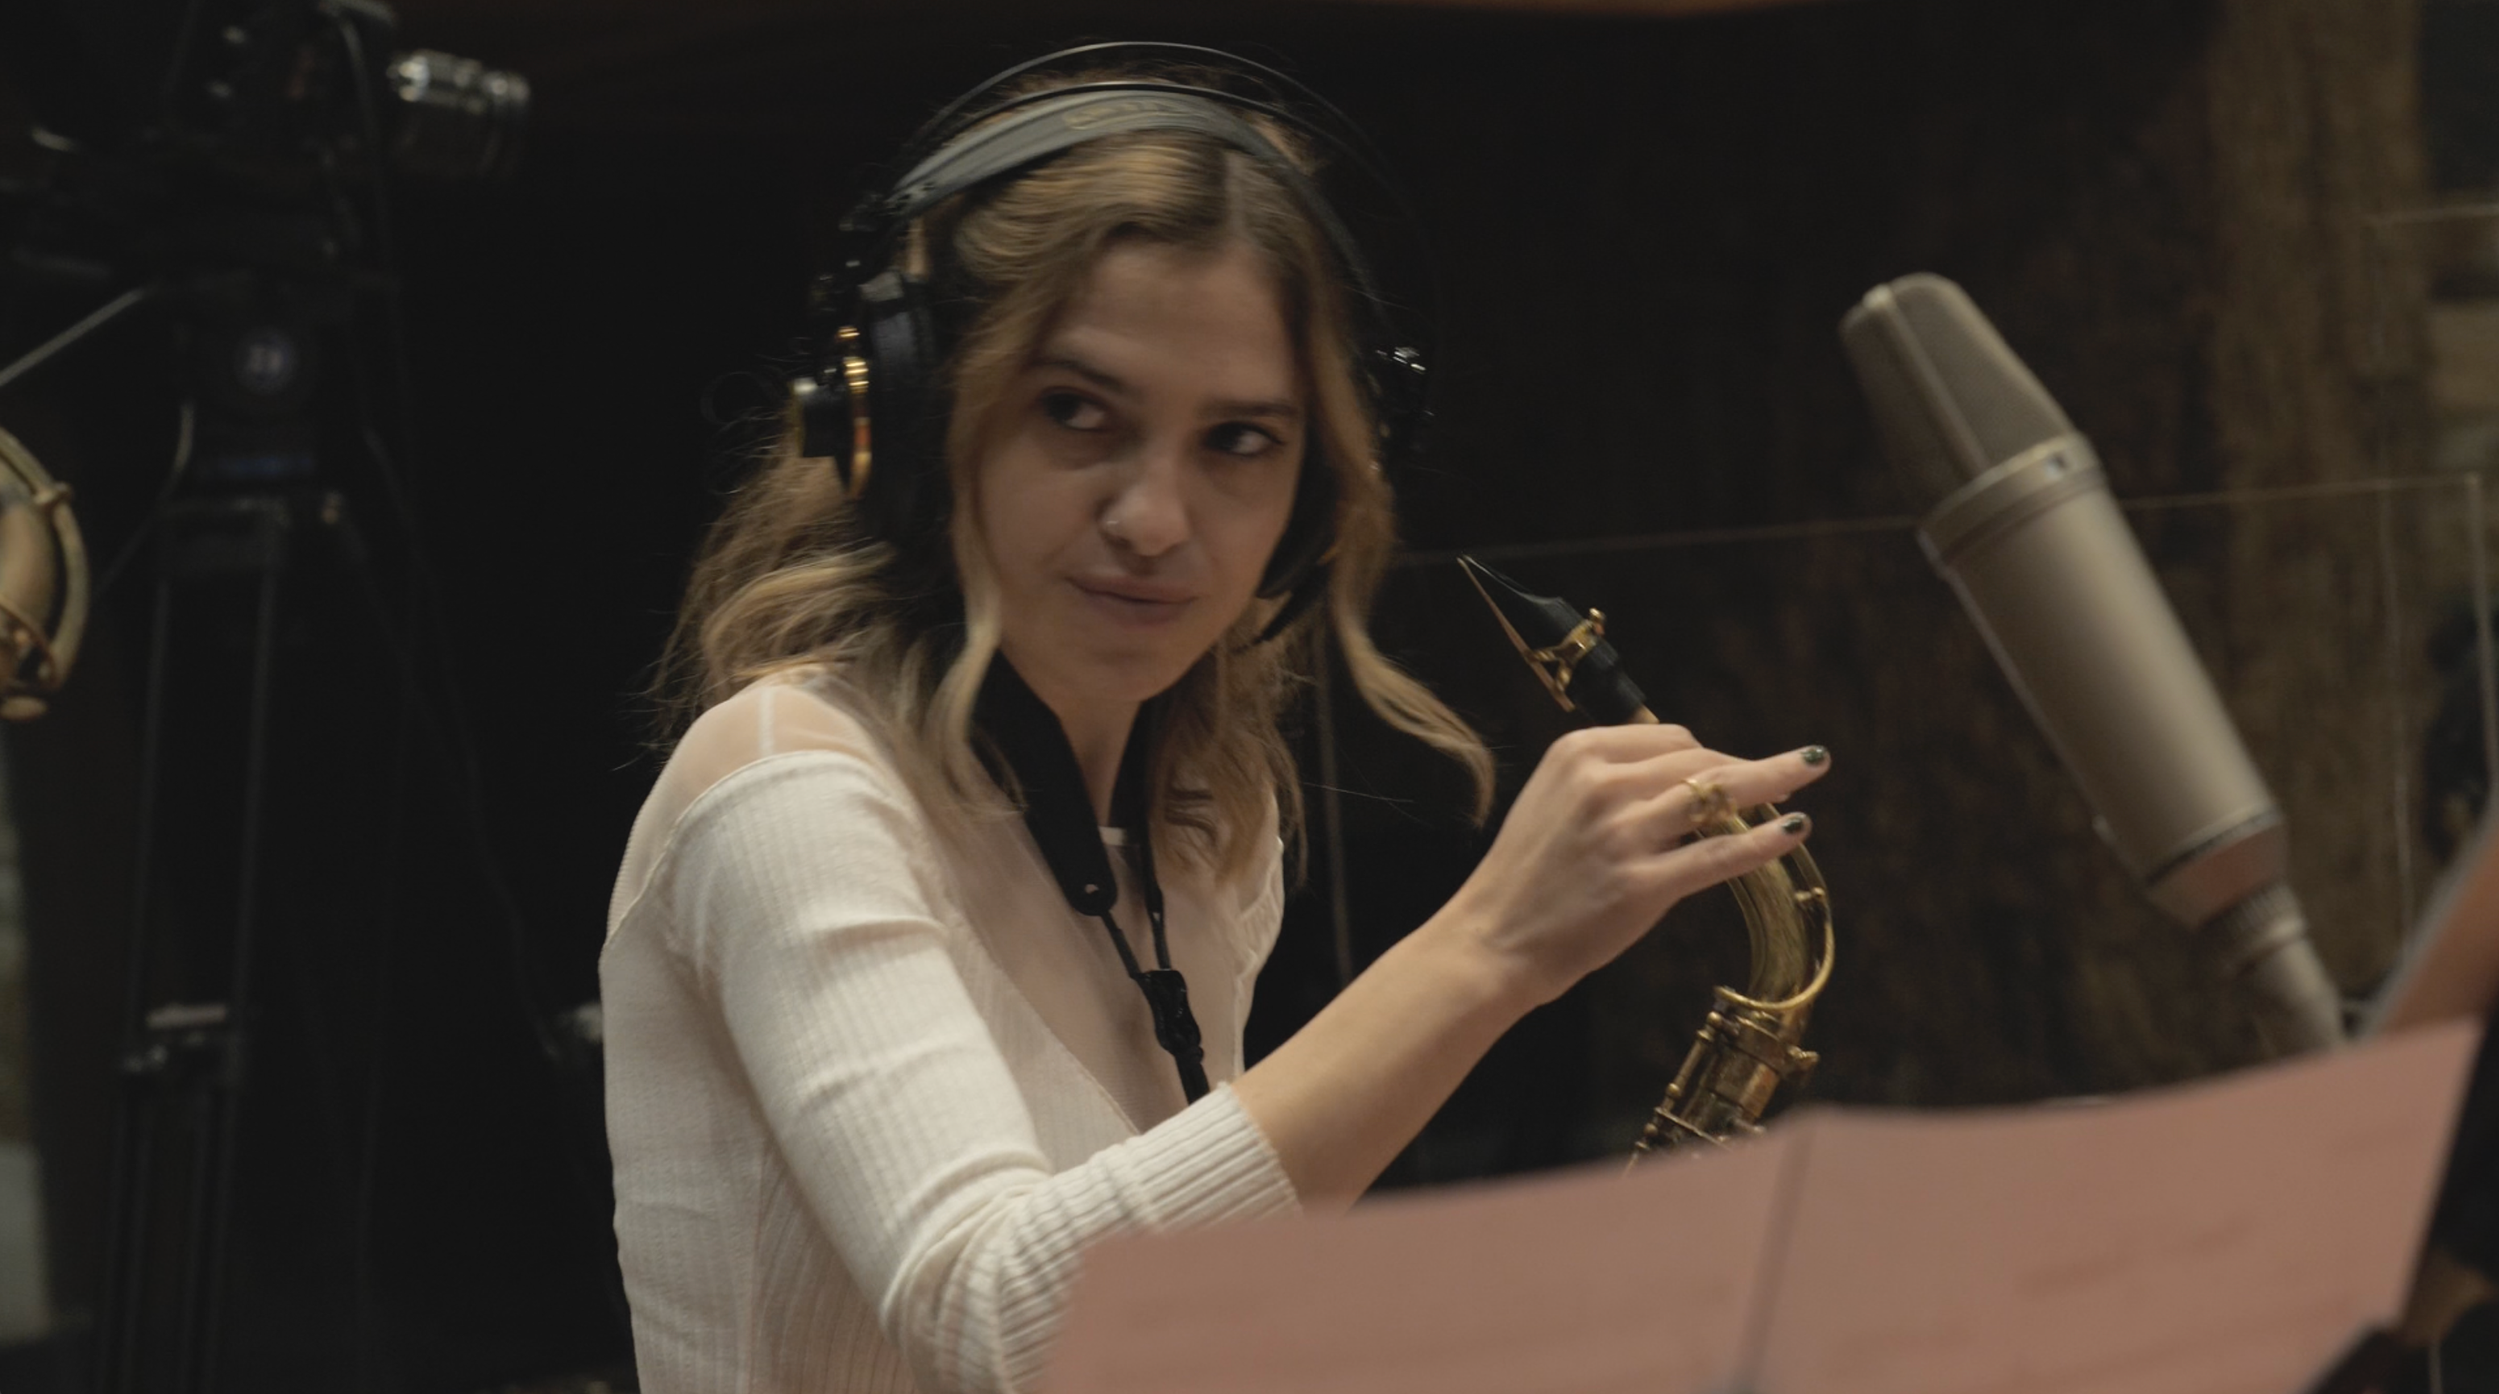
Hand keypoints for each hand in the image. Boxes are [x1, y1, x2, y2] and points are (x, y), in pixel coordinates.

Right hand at [1430, 724, 1828, 1008]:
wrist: (1491, 940)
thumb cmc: (1526, 877)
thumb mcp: (1554, 801)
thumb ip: (1611, 781)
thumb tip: (1686, 777)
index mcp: (1577, 753)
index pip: (1670, 736)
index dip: (1711, 754)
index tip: (1733, 770)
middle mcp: (1601, 784)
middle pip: (1698, 759)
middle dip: (1746, 768)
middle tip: (1786, 777)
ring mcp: (1622, 835)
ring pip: (1717, 794)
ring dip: (1773, 781)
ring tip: (1812, 772)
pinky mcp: (1640, 886)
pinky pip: (1718, 855)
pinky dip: (1763, 841)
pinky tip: (1793, 829)